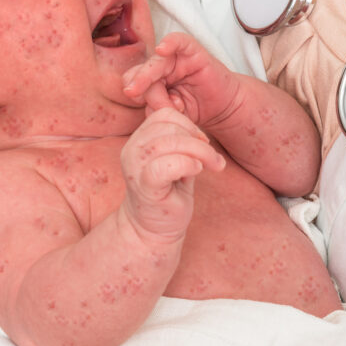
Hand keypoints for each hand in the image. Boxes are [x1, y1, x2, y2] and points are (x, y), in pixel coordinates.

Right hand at [119, 106, 224, 242]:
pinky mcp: (144, 186)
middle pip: (168, 125)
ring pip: (168, 142)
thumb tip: (200, 132)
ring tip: (212, 165)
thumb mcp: (177, 160)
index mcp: (139, 140)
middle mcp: (132, 150)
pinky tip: (197, 172)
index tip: (203, 143)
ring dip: (199, 151)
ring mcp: (135, 168)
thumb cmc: (169, 194)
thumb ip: (182, 142)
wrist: (153, 230)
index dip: (188, 124)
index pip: (164, 115)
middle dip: (197, 139)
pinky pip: (167, 164)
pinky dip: (188, 164)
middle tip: (213, 158)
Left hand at [122, 32, 241, 127]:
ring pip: (157, 61)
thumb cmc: (196, 109)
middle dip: (142, 86)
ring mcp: (177, 57)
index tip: (140, 103)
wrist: (223, 107)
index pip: (131, 78)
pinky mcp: (194, 52)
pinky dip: (169, 43)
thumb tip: (148, 105)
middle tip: (150, 102)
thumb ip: (156, 108)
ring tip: (175, 103)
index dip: (134, 90)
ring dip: (158, 81)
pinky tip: (162, 50)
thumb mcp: (171, 113)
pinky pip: (178, 41)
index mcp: (151, 79)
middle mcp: (162, 66)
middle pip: (141, 69)